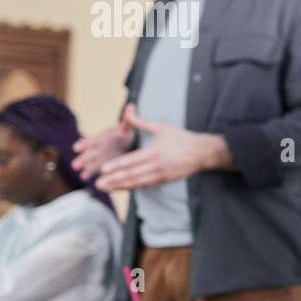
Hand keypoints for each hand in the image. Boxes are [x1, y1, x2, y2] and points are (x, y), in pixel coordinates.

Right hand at [72, 103, 137, 180]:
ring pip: (91, 163)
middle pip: (88, 154)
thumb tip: (132, 106)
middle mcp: (97, 148)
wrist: (123, 142)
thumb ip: (128, 119)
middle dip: (82, 159)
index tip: (77, 148)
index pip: (91, 140)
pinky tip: (87, 179)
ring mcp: (98, 157)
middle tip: (75, 166)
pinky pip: (96, 170)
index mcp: (101, 138)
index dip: (84, 144)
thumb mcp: (125, 127)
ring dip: (86, 169)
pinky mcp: (102, 165)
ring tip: (82, 176)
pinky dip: (92, 174)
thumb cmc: (123, 134)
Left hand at [93, 108, 220, 191]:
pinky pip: (145, 185)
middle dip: (113, 180)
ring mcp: (161, 175)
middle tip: (98, 183)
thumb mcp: (161, 127)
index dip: (116, 166)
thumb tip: (127, 112)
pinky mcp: (165, 180)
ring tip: (106, 188)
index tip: (102, 169)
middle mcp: (157, 166)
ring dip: (120, 186)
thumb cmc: (181, 138)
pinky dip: (132, 187)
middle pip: (131, 174)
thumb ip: (141, 123)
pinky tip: (122, 188)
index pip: (131, 161)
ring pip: (137, 182)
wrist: (202, 153)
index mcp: (154, 152)